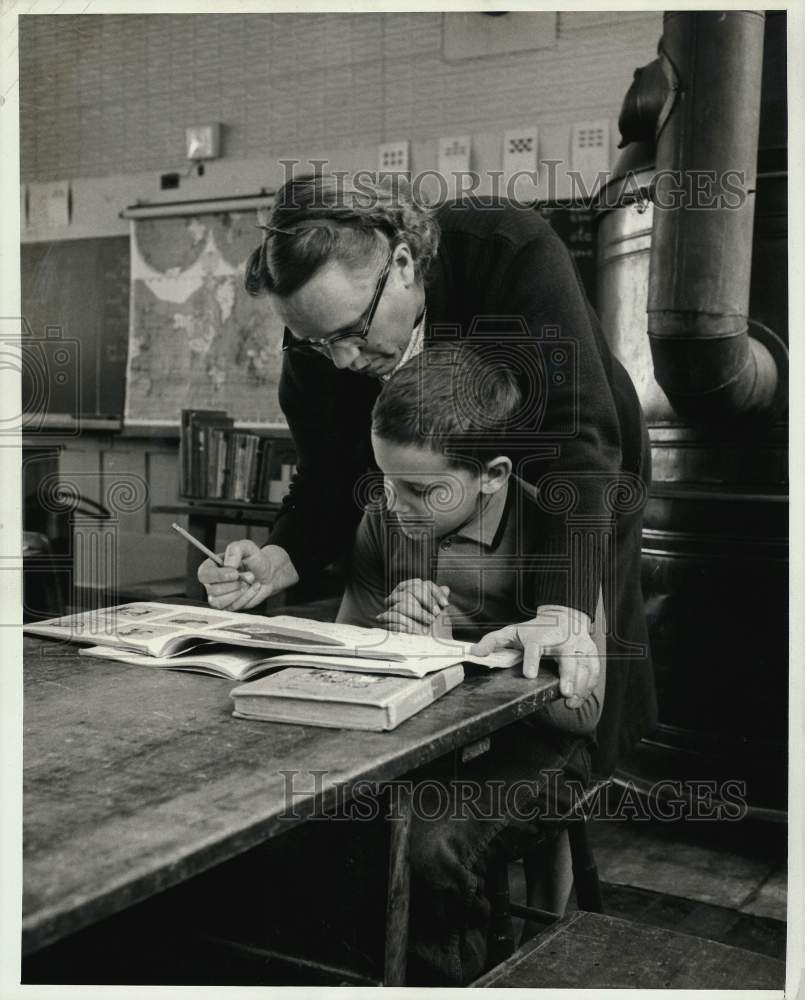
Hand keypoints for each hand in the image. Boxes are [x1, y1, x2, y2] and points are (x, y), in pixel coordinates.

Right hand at [198, 541, 299, 611]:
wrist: (267, 574)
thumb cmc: (254, 560)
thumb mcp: (247, 547)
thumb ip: (235, 549)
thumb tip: (228, 564)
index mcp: (212, 566)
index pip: (204, 574)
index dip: (218, 575)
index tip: (235, 573)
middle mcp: (212, 582)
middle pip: (213, 590)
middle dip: (234, 584)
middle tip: (248, 576)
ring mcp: (220, 596)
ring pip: (220, 602)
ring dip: (238, 593)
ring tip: (249, 583)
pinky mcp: (229, 605)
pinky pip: (233, 607)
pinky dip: (246, 598)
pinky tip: (252, 588)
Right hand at [376, 579, 449, 634]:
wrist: (427, 653)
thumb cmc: (435, 635)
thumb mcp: (441, 616)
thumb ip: (440, 601)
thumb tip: (446, 588)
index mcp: (411, 594)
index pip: (419, 583)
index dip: (434, 592)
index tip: (445, 605)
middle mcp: (400, 598)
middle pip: (410, 590)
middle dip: (426, 602)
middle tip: (436, 615)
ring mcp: (392, 609)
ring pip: (402, 603)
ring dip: (418, 615)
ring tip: (426, 627)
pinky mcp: (386, 621)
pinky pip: (393, 616)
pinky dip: (407, 624)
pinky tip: (416, 632)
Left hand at [471, 605, 599, 708]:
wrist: (565, 617)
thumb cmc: (536, 629)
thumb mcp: (512, 632)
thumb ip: (493, 641)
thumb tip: (474, 652)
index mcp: (540, 636)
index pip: (535, 647)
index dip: (531, 660)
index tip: (529, 675)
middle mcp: (562, 640)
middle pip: (568, 658)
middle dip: (568, 675)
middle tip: (565, 692)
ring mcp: (579, 646)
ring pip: (584, 666)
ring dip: (580, 685)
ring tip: (571, 701)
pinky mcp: (590, 653)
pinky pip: (593, 671)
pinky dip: (589, 685)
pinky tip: (580, 698)